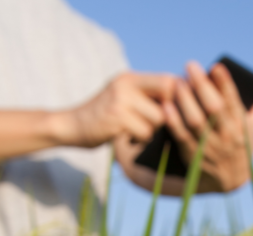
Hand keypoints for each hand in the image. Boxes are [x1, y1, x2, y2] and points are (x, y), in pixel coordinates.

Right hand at [59, 72, 176, 147]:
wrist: (70, 127)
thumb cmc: (102, 117)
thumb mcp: (123, 97)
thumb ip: (146, 96)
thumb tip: (182, 100)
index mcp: (130, 78)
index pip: (169, 80)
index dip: (178, 97)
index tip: (174, 112)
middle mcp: (126, 84)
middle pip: (169, 98)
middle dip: (168, 114)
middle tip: (156, 123)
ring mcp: (121, 100)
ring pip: (159, 119)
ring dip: (152, 130)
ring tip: (135, 131)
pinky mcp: (117, 118)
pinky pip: (146, 132)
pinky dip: (140, 139)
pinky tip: (127, 137)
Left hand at [164, 61, 252, 192]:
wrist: (231, 181)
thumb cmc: (242, 145)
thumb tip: (252, 85)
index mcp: (242, 126)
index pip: (233, 101)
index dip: (225, 83)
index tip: (216, 66)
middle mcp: (227, 137)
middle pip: (213, 108)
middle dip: (201, 85)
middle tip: (190, 66)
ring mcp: (210, 148)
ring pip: (196, 121)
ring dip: (185, 99)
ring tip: (177, 82)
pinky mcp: (193, 156)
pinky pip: (182, 136)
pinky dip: (173, 121)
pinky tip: (166, 105)